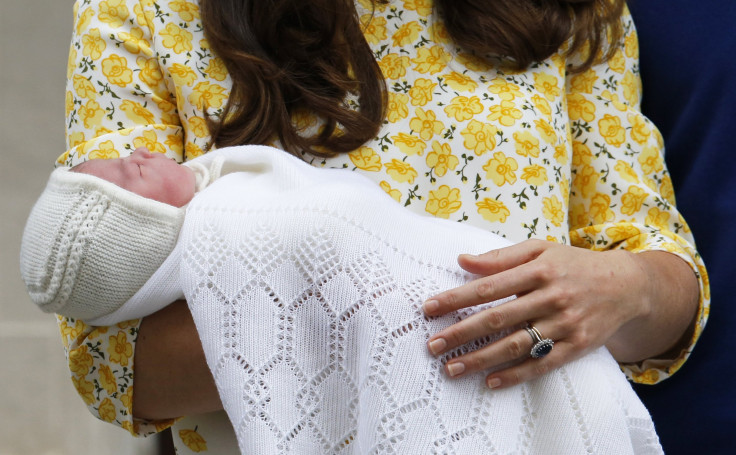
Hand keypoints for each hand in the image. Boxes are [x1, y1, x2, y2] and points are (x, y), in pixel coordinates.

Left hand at [422, 239, 652, 388]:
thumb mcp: (540, 250)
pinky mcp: (577, 347)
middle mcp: (552, 297)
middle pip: (498, 318)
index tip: (429, 309)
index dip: (456, 298)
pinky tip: (490, 381)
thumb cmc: (573, 265)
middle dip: (461, 333)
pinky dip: (516, 374)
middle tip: (433, 345)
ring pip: (517, 345)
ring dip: (481, 358)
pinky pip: (542, 364)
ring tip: (452, 367)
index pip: (488, 287)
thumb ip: (500, 257)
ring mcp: (565, 324)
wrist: (626, 286)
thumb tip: (462, 260)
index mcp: (539, 270)